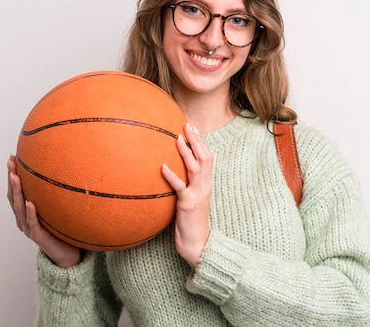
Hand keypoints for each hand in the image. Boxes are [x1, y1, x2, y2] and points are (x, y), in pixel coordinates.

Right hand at [6, 155, 80, 267]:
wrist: (67, 254)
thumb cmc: (61, 230)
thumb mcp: (56, 209)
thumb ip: (54, 195)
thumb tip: (63, 170)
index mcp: (25, 213)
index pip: (15, 191)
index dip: (12, 175)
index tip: (12, 158)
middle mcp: (23, 220)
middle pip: (13, 197)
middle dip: (11, 179)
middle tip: (11, 162)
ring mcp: (29, 228)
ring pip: (19, 208)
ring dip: (17, 192)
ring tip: (15, 176)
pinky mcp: (38, 237)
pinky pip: (33, 223)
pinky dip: (31, 213)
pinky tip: (31, 203)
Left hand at [161, 123, 212, 267]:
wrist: (198, 245)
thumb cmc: (191, 223)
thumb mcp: (191, 201)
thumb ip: (187, 186)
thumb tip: (173, 173)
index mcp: (206, 185)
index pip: (208, 158)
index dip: (201, 142)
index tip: (192, 128)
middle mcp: (204, 187)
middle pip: (205, 158)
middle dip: (196, 140)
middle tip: (187, 125)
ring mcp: (197, 195)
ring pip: (195, 168)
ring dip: (186, 152)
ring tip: (176, 139)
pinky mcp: (188, 205)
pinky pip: (180, 187)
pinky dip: (171, 176)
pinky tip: (162, 167)